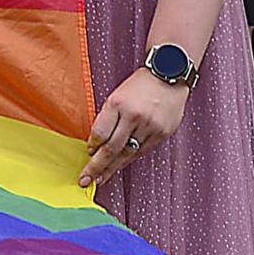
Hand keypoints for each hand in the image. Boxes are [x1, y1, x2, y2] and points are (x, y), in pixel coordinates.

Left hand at [79, 66, 189, 187]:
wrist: (168, 75)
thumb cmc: (139, 85)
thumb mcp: (117, 95)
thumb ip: (108, 118)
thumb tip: (96, 144)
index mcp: (117, 103)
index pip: (100, 133)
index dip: (92, 146)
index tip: (87, 153)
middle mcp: (133, 116)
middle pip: (111, 148)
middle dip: (96, 167)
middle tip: (85, 180)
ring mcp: (149, 126)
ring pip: (128, 153)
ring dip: (113, 168)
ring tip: (101, 179)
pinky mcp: (162, 133)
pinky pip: (142, 151)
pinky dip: (130, 159)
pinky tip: (121, 166)